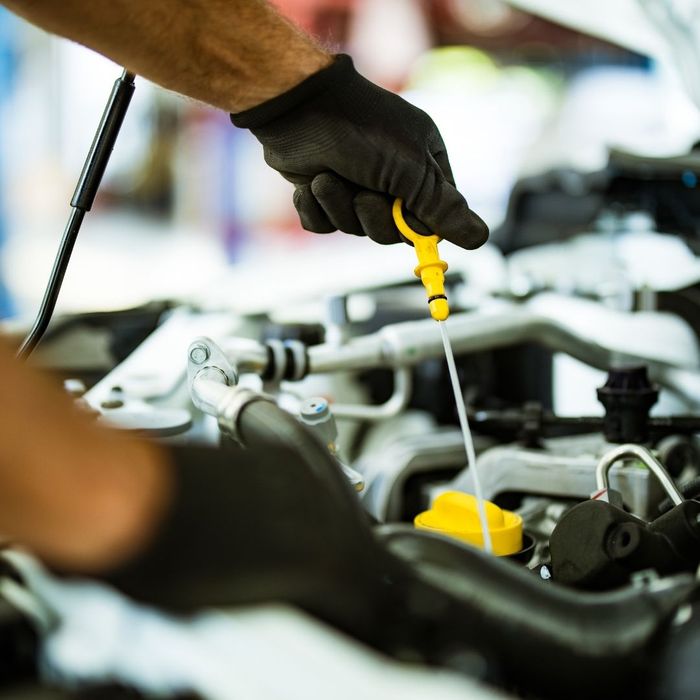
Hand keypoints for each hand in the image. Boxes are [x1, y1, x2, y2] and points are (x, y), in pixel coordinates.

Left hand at [231, 55, 488, 248]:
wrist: (294, 107)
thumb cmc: (360, 129)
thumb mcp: (410, 168)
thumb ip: (442, 207)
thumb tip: (480, 238)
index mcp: (423, 165)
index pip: (436, 216)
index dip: (420, 228)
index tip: (409, 228)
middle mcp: (392, 177)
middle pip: (393, 231)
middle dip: (374, 218)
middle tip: (363, 195)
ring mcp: (355, 185)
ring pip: (355, 229)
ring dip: (340, 208)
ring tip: (328, 179)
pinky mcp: (323, 194)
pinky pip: (324, 225)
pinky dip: (316, 210)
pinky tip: (310, 184)